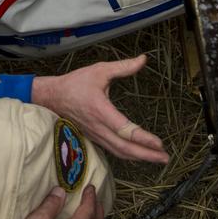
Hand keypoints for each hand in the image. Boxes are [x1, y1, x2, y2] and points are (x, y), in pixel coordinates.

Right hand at [31, 55, 168, 163]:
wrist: (52, 97)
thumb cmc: (75, 82)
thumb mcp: (99, 70)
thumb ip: (123, 67)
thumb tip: (143, 59)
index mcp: (100, 110)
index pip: (125, 130)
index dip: (143, 139)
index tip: (159, 143)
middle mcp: (98, 127)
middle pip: (124, 148)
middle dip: (146, 155)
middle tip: (165, 158)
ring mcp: (95, 135)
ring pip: (118, 152)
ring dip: (139, 158)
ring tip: (157, 159)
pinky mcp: (94, 137)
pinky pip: (113, 150)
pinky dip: (128, 155)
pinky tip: (139, 155)